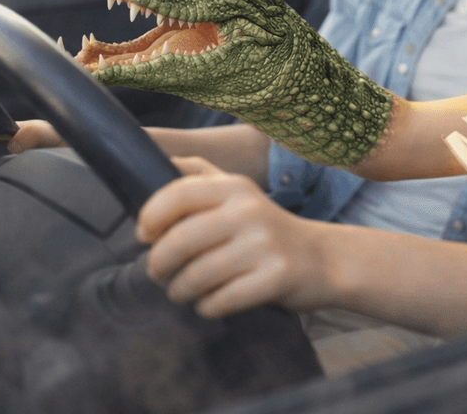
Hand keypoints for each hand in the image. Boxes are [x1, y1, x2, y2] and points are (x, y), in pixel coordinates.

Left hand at [136, 156, 330, 319]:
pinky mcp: (276, 277)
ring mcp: (265, 244)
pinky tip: (209, 303)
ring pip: (197, 275)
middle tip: (157, 273)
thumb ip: (199, 176)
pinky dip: (206, 307)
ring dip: (179, 290)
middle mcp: (249, 210)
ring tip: (181, 291)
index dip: (151, 216)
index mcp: (235, 186)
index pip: (178, 193)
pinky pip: (221, 300)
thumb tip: (156, 159)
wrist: (322, 258)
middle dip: (158, 264)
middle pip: (180, 240)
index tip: (144, 236)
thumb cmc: (266, 228)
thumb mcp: (238, 192)